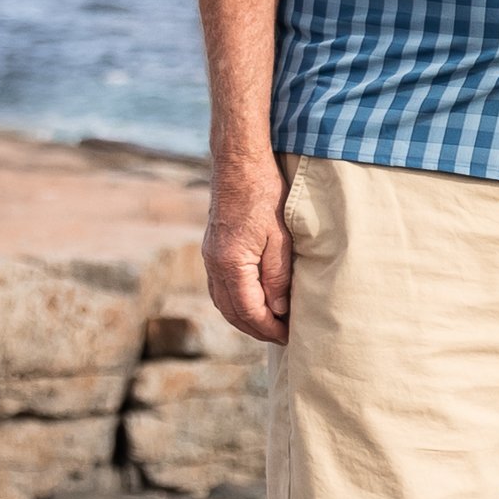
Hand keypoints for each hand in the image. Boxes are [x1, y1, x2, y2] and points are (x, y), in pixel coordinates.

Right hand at [202, 156, 293, 344]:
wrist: (239, 162)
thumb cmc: (265, 194)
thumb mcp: (280, 236)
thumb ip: (277, 276)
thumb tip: (278, 310)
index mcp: (231, 263)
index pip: (249, 310)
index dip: (269, 327)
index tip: (288, 335)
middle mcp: (214, 264)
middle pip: (232, 312)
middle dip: (256, 329)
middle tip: (281, 336)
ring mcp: (210, 256)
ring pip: (223, 302)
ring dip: (244, 318)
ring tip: (269, 324)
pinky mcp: (212, 248)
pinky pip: (219, 287)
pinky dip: (235, 301)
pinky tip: (251, 301)